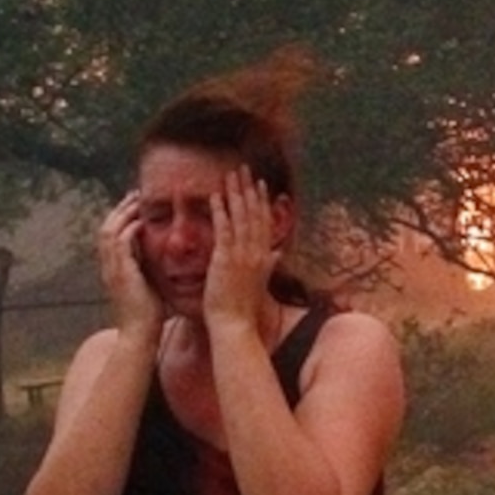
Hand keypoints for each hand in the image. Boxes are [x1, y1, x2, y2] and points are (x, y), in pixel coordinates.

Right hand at [95, 194, 164, 334]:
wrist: (140, 336)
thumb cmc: (149, 317)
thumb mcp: (148, 288)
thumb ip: (149, 271)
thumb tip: (163, 261)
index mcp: (114, 270)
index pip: (111, 236)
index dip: (121, 218)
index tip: (135, 206)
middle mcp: (109, 268)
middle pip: (106, 228)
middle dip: (120, 210)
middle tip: (135, 195)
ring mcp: (112, 270)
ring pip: (109, 232)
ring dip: (123, 214)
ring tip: (138, 201)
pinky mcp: (122, 274)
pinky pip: (121, 244)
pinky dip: (129, 230)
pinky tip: (142, 222)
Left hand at [202, 164, 280, 332]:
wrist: (235, 324)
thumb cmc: (244, 308)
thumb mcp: (260, 282)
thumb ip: (269, 264)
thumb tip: (280, 253)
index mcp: (264, 257)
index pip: (264, 222)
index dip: (262, 201)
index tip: (260, 184)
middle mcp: (256, 252)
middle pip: (254, 213)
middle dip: (249, 189)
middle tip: (245, 169)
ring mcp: (242, 255)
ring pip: (240, 217)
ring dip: (235, 193)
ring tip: (230, 174)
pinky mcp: (225, 259)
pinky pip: (222, 229)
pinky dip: (219, 211)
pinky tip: (214, 196)